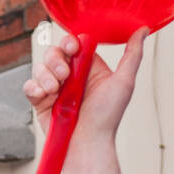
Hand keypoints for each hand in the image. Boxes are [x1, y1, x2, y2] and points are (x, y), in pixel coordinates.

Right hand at [25, 28, 148, 142]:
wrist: (87, 143)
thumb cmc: (107, 117)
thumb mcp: (124, 81)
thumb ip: (132, 54)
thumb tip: (143, 29)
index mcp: (89, 68)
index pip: (75, 43)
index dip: (71, 42)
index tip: (73, 49)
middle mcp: (71, 76)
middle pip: (55, 51)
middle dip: (56, 60)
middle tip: (65, 75)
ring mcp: (55, 89)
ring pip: (41, 67)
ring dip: (46, 75)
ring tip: (55, 90)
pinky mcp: (41, 101)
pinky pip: (30, 85)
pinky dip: (34, 88)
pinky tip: (44, 96)